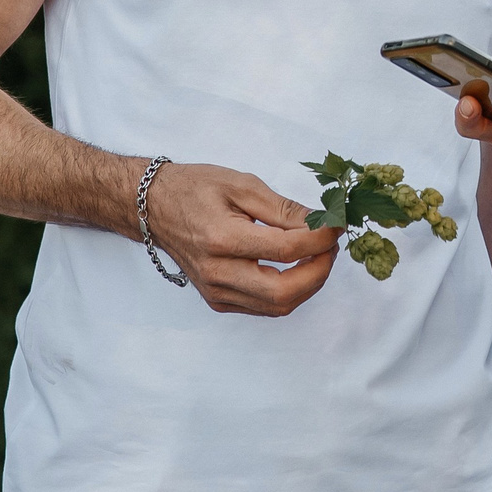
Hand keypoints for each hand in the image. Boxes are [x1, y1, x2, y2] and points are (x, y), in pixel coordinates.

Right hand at [140, 162, 340, 316]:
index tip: (336, 224)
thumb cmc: (195, 189)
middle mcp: (217, 273)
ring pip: (277, 306)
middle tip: (332, 247)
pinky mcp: (218, 300)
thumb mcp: (242, 184)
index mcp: (221, 240)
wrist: (154, 207)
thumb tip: (322, 222)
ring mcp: (216, 292)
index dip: (320, 239)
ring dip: (308, 284)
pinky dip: (288, 291)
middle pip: (283, 292)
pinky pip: (263, 307)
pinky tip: (296, 268)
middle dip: (319, 271)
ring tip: (319, 255)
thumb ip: (284, 208)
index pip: (285, 250)